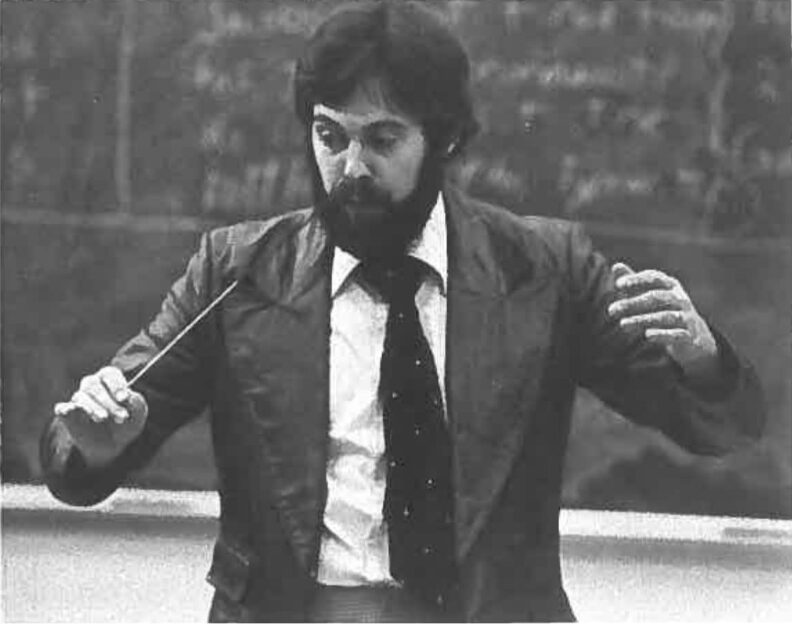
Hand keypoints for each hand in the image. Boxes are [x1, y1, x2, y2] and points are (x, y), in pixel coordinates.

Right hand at [54, 366, 147, 454]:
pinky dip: (65, 409)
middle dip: (109, 402)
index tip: (124, 398)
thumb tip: (128, 397)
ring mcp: (79, 399)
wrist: (114, 444)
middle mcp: (92, 385)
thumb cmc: (127, 422)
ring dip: (93, 407)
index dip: (117, 385)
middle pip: (95, 386)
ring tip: (103, 418)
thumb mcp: (138, 413)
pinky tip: (68, 410)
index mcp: (109, 378)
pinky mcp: (68, 414)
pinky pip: (62, 409)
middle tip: (122, 417)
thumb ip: (136, 403)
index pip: (110, 374)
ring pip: (81, 397)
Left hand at [607, 262, 719, 380]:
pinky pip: (677, 335)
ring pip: (665, 317)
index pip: (654, 278)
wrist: (696, 337)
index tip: (618, 284)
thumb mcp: (651, 295)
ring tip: (622, 325)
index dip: (637, 280)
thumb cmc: (666, 310)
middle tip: (611, 310)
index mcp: (670, 286)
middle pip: (656, 298)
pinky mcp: (689, 336)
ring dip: (642, 320)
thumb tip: (615, 266)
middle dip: (633, 303)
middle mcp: (680, 299)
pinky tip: (647, 335)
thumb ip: (634, 283)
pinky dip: (662, 335)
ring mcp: (686, 318)